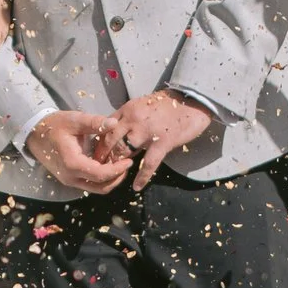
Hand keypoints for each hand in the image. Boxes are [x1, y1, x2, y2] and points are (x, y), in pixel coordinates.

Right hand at [24, 111, 130, 196]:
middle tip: (127, 164)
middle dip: (117, 177)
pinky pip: (90, 184)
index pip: (101, 174)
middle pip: (101, 186)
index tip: (129, 161)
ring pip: (96, 188)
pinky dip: (102, 179)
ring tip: (119, 165)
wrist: (34, 133)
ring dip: (110, 180)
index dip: (117, 170)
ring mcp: (69, 180)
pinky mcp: (69, 179)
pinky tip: (107, 165)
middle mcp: (71, 177)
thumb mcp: (75, 120)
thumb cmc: (54, 125)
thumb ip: (95, 123)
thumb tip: (114, 123)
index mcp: (73, 163)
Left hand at [101, 90, 215, 192]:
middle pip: (110, 140)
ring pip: (125, 151)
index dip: (99, 141)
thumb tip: (117, 132)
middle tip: (98, 167)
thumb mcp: (143, 105)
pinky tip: (137, 186)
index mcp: (128, 109)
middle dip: (103, 155)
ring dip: (118, 165)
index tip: (95, 152)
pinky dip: (142, 176)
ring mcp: (147, 131)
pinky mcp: (162, 142)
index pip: (106, 126)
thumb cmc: (169, 104)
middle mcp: (133, 119)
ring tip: (114, 176)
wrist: (193, 100)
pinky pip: (148, 163)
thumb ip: (130, 117)